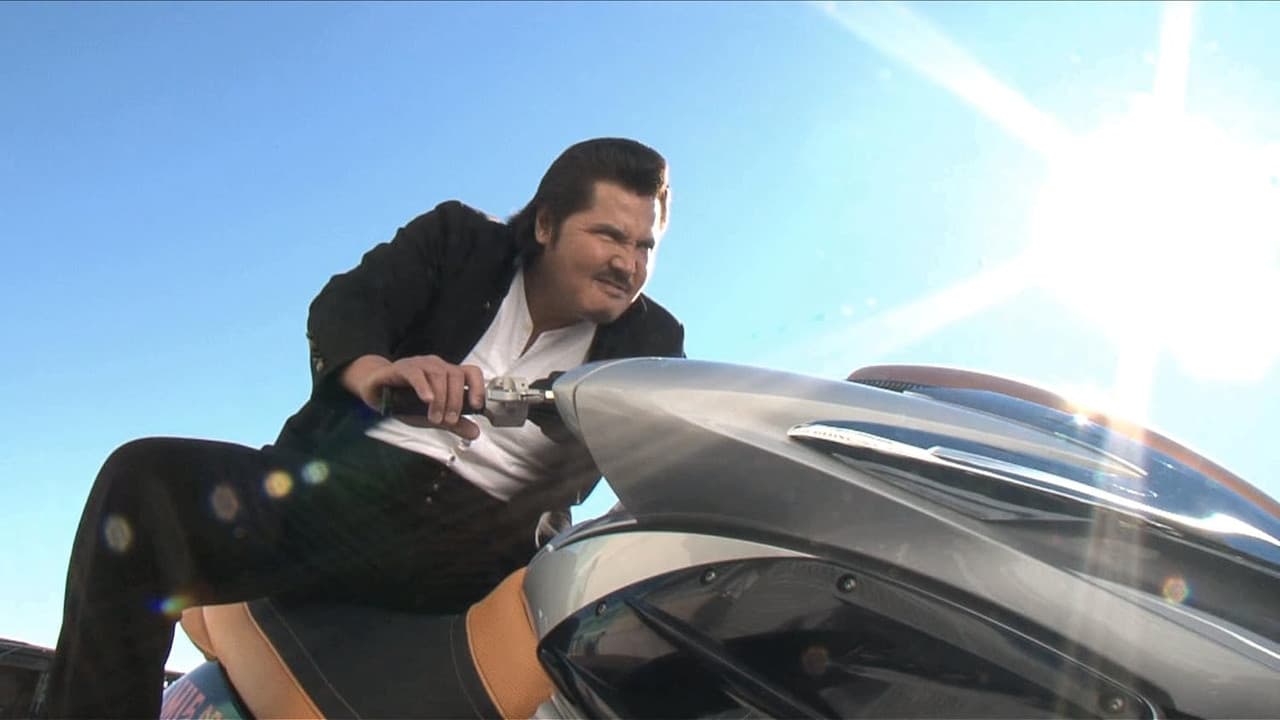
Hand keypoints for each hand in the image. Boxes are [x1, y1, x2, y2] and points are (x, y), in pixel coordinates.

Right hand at [343, 355, 485, 439]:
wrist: (375, 390)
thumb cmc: (404, 400)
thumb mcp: (432, 416)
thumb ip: (454, 423)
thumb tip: (476, 432)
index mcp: (447, 375)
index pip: (471, 373)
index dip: (478, 387)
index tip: (477, 406)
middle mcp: (436, 366)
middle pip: (456, 375)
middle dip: (455, 400)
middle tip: (449, 420)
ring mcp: (420, 364)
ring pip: (438, 374)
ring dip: (440, 398)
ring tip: (435, 418)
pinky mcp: (402, 368)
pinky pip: (416, 373)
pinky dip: (424, 387)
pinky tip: (426, 400)